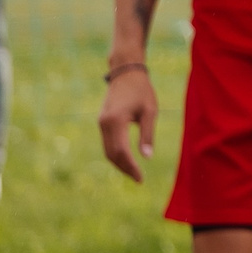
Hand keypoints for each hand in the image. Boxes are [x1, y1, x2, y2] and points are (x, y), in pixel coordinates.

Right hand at [98, 67, 157, 182]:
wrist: (126, 73)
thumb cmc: (142, 90)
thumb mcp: (150, 111)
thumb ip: (148, 134)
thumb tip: (147, 157)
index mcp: (116, 121)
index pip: (121, 152)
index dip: (130, 167)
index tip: (141, 178)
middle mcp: (104, 124)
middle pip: (112, 154)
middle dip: (124, 168)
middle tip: (139, 179)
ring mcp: (101, 123)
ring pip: (107, 150)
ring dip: (119, 163)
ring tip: (134, 172)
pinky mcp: (102, 122)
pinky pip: (107, 143)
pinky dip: (116, 154)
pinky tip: (127, 159)